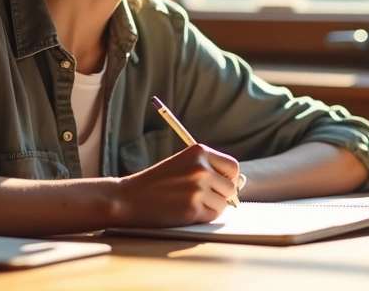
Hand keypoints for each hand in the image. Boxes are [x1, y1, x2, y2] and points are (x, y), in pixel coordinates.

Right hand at [109, 143, 239, 227]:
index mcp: (199, 151)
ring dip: (210, 207)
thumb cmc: (156, 183)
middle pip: (231, 187)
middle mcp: (200, 168)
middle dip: (219, 195)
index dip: (228, 178)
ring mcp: (197, 188)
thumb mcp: (183, 165)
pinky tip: (183, 211)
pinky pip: (212, 216)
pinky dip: (202, 217)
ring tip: (187, 202)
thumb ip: (209, 170)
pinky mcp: (192, 208)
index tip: (217, 185)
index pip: (233, 167)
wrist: (128, 198)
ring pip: (223, 204)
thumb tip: (240, 184)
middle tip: (198, 196)